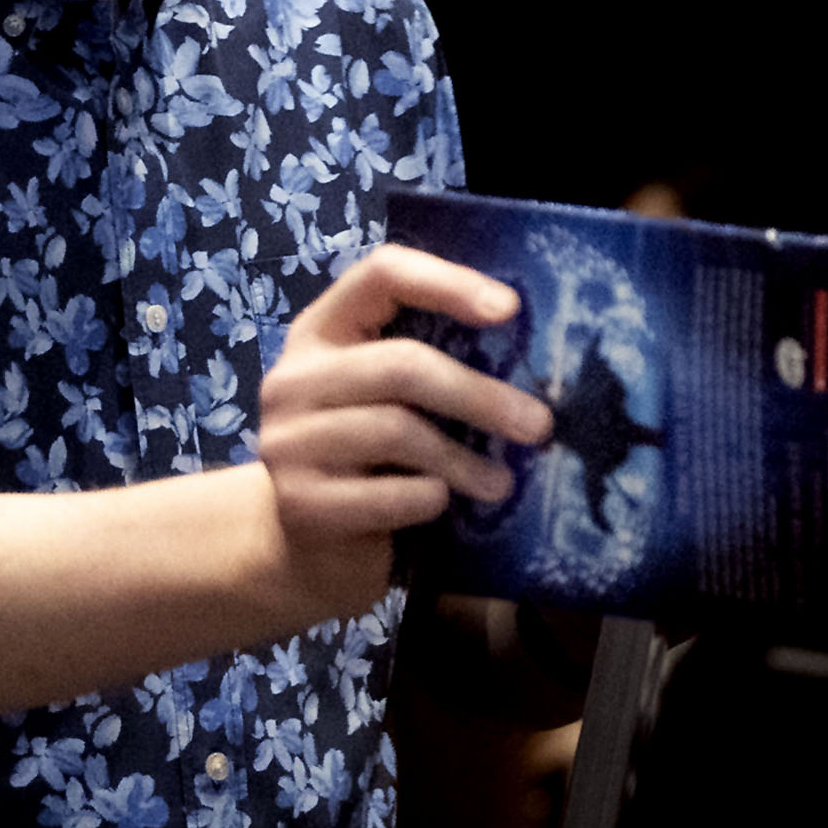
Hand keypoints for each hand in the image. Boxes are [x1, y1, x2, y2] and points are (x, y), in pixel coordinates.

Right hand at [258, 247, 554, 574]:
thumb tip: (536, 367)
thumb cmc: (371, 461)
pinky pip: (389, 494)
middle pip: (400, 365)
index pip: (381, 274)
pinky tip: (441, 507)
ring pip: (398, 431)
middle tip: (539, 425)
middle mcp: (294, 379)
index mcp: (321, 332)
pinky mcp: (300, 504)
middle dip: (480, 396)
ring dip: (465, 461)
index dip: (447, 282)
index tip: (511, 309)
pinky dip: (430, 500)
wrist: (311, 552)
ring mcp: (288, 442)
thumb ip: (429, 369)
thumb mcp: (387, 400)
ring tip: (503, 483)